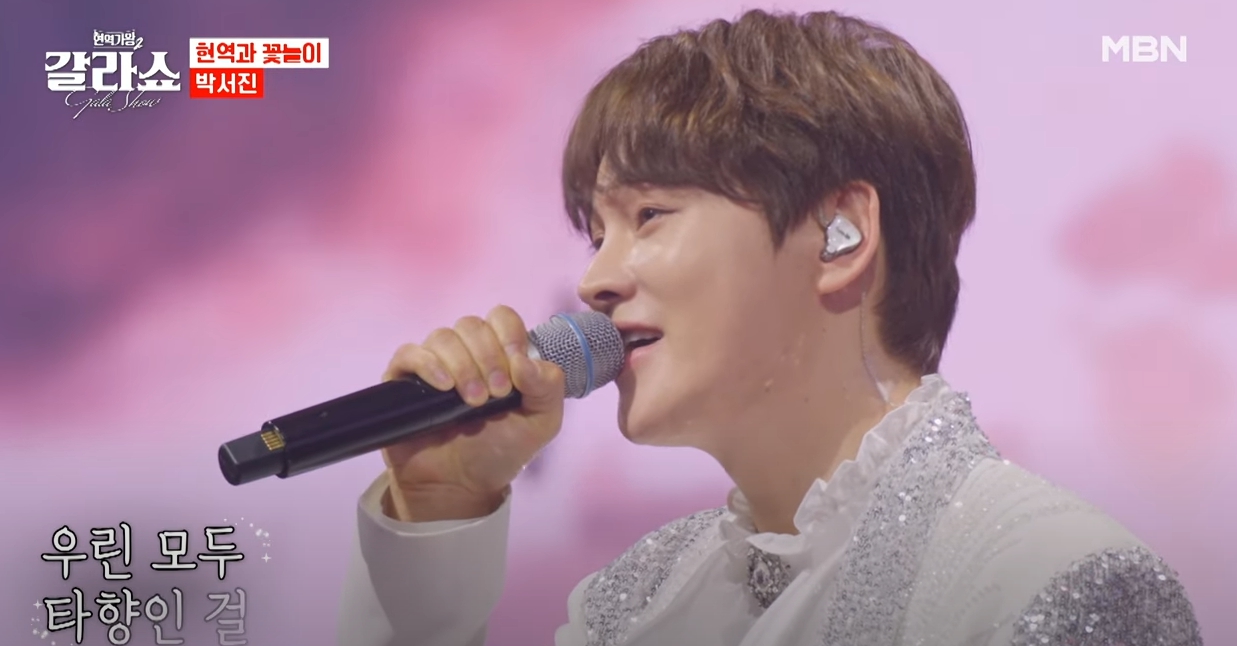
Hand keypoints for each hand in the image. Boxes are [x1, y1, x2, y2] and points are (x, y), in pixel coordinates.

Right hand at [379, 305, 564, 520]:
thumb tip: (524, 360)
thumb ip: (548, 387)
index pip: (502, 318)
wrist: (460, 487)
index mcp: (500, 353)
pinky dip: (428, 364)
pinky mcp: (404, 380)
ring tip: (472, 401)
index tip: (514, 374)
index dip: (509, 336)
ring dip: (462, 365)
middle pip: (472, 325)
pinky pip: (409, 353)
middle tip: (495, 395)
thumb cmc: (500, 451)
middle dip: (488, 357)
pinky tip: (444, 387)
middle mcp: (466, 352)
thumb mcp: (541, 422)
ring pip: (442, 337)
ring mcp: (434, 364)